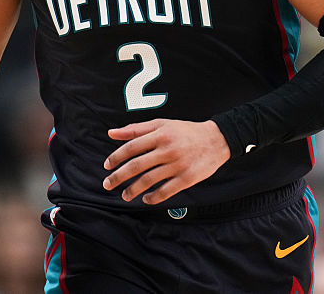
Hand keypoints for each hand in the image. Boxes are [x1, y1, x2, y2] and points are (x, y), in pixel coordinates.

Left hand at [102, 119, 229, 204]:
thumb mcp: (162, 124)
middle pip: (137, 166)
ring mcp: (178, 165)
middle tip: (107, 184)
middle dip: (119, 176)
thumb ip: (136, 129)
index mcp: (160, 134)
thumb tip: (111, 133)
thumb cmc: (185, 131)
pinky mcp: (187, 178)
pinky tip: (145, 199)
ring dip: (133, 190)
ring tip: (124, 195)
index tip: (107, 166)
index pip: (131, 147)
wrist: (216, 139)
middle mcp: (167, 150)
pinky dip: (153, 197)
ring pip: (149, 180)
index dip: (116, 157)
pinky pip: (166, 191)